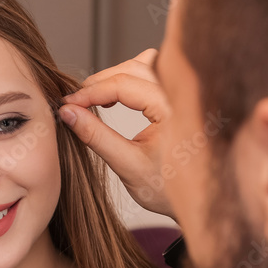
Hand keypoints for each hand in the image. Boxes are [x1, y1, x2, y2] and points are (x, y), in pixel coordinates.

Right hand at [60, 49, 175, 217]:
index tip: (68, 104)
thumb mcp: (127, 166)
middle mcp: (182, 96)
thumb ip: (96, 137)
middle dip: (101, 81)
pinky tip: (115, 98)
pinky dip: (130, 80)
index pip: (124, 84)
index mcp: (174, 110)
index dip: (91, 92)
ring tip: (95, 98)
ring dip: (116, 76)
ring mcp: (184, 95)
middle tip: (76, 102)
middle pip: (134, 67)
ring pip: (144, 65)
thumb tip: (68, 113)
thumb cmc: (168, 190)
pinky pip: (153, 74)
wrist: (198, 202)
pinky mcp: (180, 99)